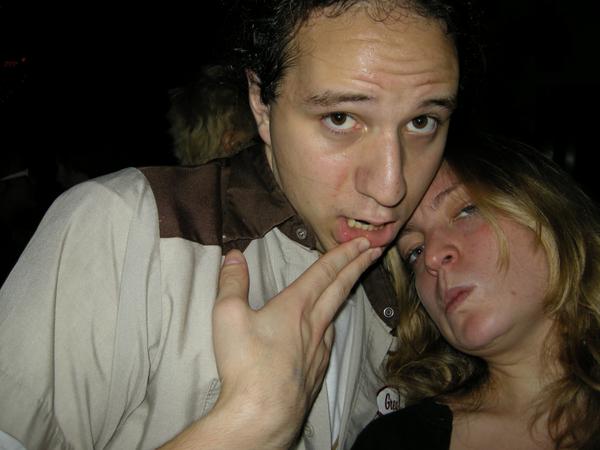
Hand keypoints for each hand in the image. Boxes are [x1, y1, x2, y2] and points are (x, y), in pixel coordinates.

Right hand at [211, 238, 381, 448]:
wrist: (263, 413)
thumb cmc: (246, 363)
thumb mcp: (228, 314)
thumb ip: (232, 281)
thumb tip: (233, 255)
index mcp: (296, 305)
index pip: (324, 271)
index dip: (343, 253)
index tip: (362, 241)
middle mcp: (314, 323)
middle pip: (341, 288)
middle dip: (357, 266)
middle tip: (374, 251)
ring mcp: (319, 348)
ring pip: (337, 313)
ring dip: (346, 293)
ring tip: (350, 284)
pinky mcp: (317, 370)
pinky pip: (329, 339)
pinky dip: (331, 323)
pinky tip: (326, 328)